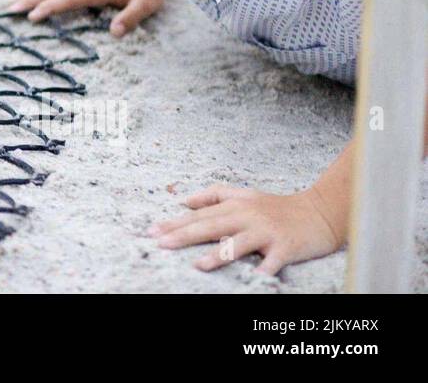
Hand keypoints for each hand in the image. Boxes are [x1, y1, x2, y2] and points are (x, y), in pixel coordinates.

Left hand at [148, 184, 345, 275]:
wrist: (320, 212)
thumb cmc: (277, 206)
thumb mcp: (245, 194)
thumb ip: (215, 195)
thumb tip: (184, 200)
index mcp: (236, 205)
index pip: (200, 214)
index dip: (176, 222)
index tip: (153, 230)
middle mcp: (249, 216)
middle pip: (212, 226)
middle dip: (184, 235)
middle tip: (161, 243)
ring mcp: (267, 232)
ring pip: (239, 244)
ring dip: (219, 255)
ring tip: (198, 265)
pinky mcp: (286, 247)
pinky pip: (273, 262)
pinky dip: (264, 271)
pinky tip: (253, 280)